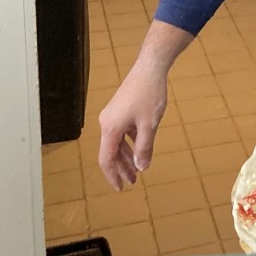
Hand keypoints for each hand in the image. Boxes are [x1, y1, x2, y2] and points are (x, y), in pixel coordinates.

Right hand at [97, 64, 167, 190]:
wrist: (150, 68)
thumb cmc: (150, 95)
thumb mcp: (149, 125)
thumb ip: (144, 148)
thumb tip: (141, 167)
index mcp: (110, 129)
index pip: (106, 159)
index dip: (113, 175)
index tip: (121, 188)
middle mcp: (106, 123)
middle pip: (110, 152)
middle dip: (121, 168)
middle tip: (133, 182)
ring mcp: (113, 116)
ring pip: (117, 142)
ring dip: (126, 156)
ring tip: (138, 169)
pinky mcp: (120, 110)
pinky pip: (122, 132)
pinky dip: (129, 143)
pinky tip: (139, 148)